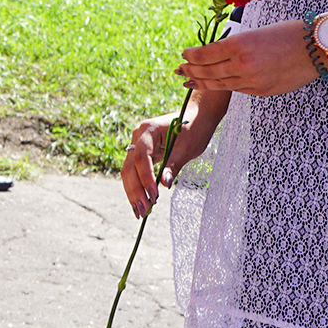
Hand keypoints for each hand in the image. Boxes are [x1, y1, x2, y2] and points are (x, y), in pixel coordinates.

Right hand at [120, 92, 227, 217]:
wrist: (198, 115)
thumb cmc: (195, 128)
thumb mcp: (187, 148)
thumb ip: (173, 165)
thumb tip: (164, 185)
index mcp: (147, 130)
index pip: (141, 158)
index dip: (145, 178)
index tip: (154, 196)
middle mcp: (137, 136)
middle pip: (129, 166)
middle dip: (135, 190)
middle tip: (143, 211)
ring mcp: (137, 144)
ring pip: (128, 171)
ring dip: (134, 191)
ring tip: (140, 212)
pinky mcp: (142, 152)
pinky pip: (135, 170)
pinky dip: (138, 186)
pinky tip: (141, 201)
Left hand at [178, 19, 319, 95]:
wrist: (317, 47)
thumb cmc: (287, 33)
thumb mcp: (254, 33)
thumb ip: (233, 46)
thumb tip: (212, 53)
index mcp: (239, 45)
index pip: (204, 54)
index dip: (190, 56)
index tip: (184, 55)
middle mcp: (243, 65)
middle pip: (207, 72)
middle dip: (191, 71)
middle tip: (180, 69)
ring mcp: (253, 81)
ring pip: (220, 84)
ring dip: (202, 82)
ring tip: (190, 80)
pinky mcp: (262, 91)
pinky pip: (238, 89)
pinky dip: (224, 86)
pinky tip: (216, 84)